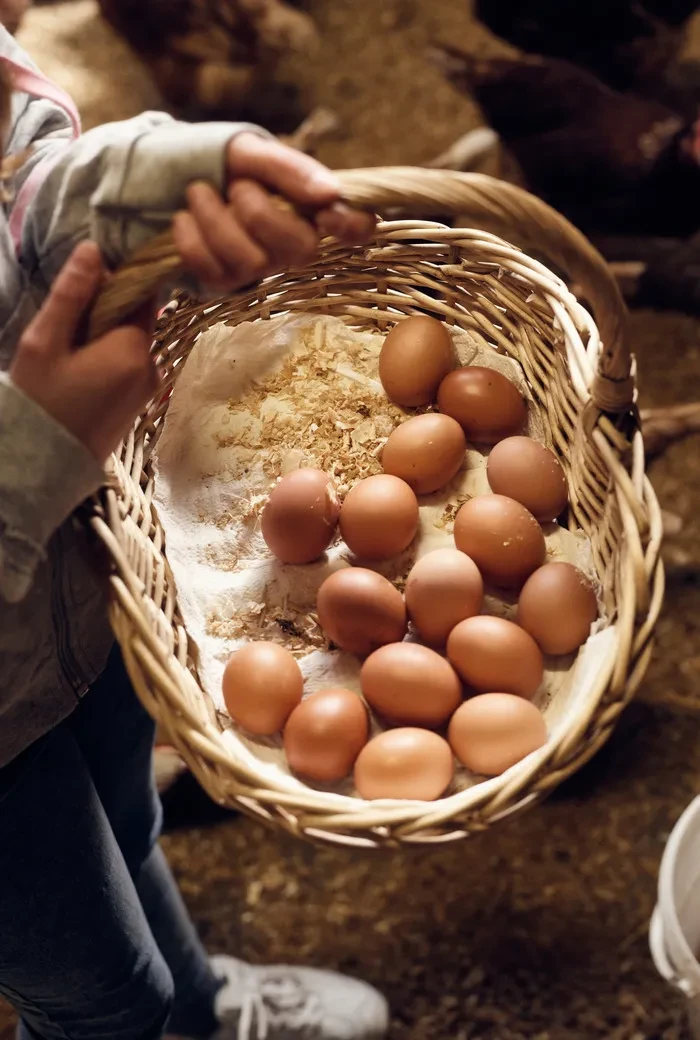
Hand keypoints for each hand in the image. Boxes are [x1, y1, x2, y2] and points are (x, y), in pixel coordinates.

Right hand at [11, 241, 158, 462]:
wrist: (43, 464)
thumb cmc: (39, 401)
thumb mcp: (44, 342)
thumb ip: (71, 295)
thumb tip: (95, 249)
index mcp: (132, 350)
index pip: (142, 295)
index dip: (116, 281)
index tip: (86, 283)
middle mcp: (152, 367)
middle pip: (138, 318)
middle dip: (107, 310)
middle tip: (68, 322)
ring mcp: (150, 387)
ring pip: (133, 340)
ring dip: (106, 334)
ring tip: (69, 348)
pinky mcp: (141, 401)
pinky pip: (131, 363)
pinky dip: (110, 355)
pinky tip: (80, 367)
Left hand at [172, 132, 375, 290]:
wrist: (171, 172)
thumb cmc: (224, 161)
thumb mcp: (253, 150)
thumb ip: (290, 168)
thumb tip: (331, 193)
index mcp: (310, 208)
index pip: (357, 227)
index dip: (353, 225)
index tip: (328, 212)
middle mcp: (293, 244)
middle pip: (300, 249)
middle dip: (259, 213)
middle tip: (236, 186)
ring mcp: (260, 268)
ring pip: (252, 262)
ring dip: (215, 219)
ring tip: (198, 191)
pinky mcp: (226, 282)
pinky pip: (213, 271)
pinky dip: (191, 237)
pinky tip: (185, 217)